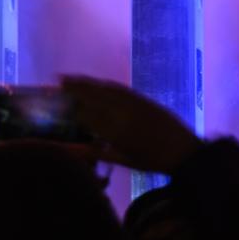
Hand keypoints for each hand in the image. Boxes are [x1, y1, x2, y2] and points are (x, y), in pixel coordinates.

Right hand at [60, 75, 202, 173]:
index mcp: (116, 132)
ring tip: (69, 77)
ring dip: (86, 82)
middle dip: (74, 89)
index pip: (88, 116)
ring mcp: (133, 104)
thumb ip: (100, 153)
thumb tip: (78, 149)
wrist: (182, 151)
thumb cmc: (151, 161)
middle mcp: (122, 114)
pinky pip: (120, 88)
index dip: (71, 108)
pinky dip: (105, 84)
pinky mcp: (143, 98)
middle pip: (94, 97)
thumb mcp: (124, 161)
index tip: (56, 103)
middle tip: (57, 82)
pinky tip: (97, 83)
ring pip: (105, 90)